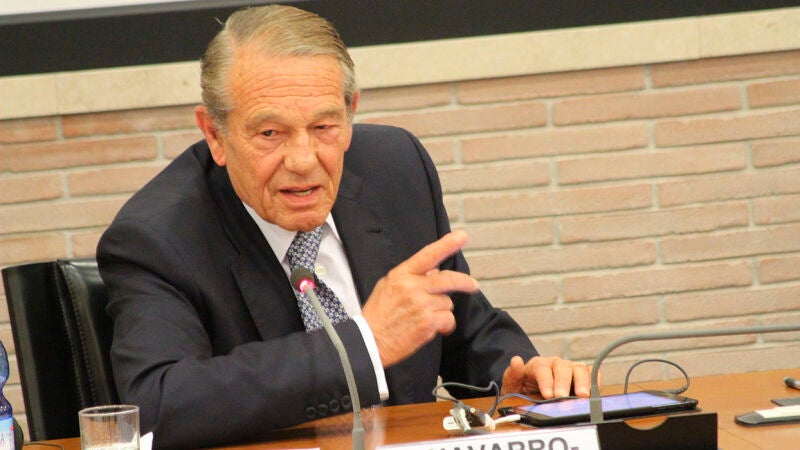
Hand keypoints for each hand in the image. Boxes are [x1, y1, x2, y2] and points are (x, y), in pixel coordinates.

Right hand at [362, 230, 478, 366]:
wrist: (369, 342)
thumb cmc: (377, 315)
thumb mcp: (387, 286)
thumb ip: (410, 276)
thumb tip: (434, 271)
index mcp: (401, 275)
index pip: (428, 255)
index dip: (447, 244)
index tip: (462, 236)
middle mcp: (412, 287)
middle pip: (447, 279)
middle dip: (464, 282)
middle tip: (473, 284)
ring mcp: (421, 305)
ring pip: (447, 302)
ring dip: (442, 310)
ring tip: (426, 318)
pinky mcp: (427, 323)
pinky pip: (448, 319)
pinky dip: (445, 326)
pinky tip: (434, 329)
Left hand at [501, 355, 592, 397]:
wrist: (531, 390)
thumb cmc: (523, 388)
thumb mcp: (512, 383)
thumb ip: (512, 373)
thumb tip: (516, 360)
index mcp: (537, 365)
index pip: (542, 368)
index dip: (546, 380)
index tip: (548, 394)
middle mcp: (555, 364)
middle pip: (562, 367)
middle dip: (563, 382)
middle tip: (562, 396)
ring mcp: (569, 369)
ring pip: (578, 369)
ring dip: (582, 382)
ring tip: (582, 396)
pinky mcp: (581, 376)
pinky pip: (591, 373)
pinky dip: (594, 380)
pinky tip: (594, 392)